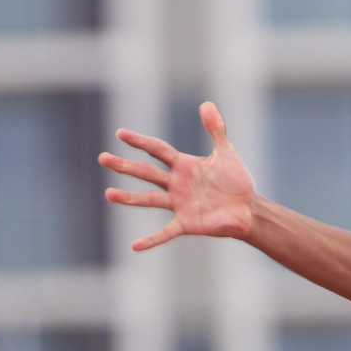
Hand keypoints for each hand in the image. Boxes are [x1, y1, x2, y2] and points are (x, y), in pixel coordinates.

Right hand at [99, 101, 255, 250]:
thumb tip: (206, 103)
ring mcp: (179, 204)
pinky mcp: (187, 223)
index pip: (157, 150)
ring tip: (108, 194)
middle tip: (102, 158)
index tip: (120, 134)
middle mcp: (176, 184)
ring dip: (129, 198)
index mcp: (184, 166)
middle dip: (125, 166)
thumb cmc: (237, 182)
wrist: (248, 209)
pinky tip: (134, 246)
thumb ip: (216, 130)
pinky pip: (166, 232)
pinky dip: (151, 239)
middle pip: (146, 173)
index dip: (140, 142)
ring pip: (149, 199)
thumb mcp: (227, 152)